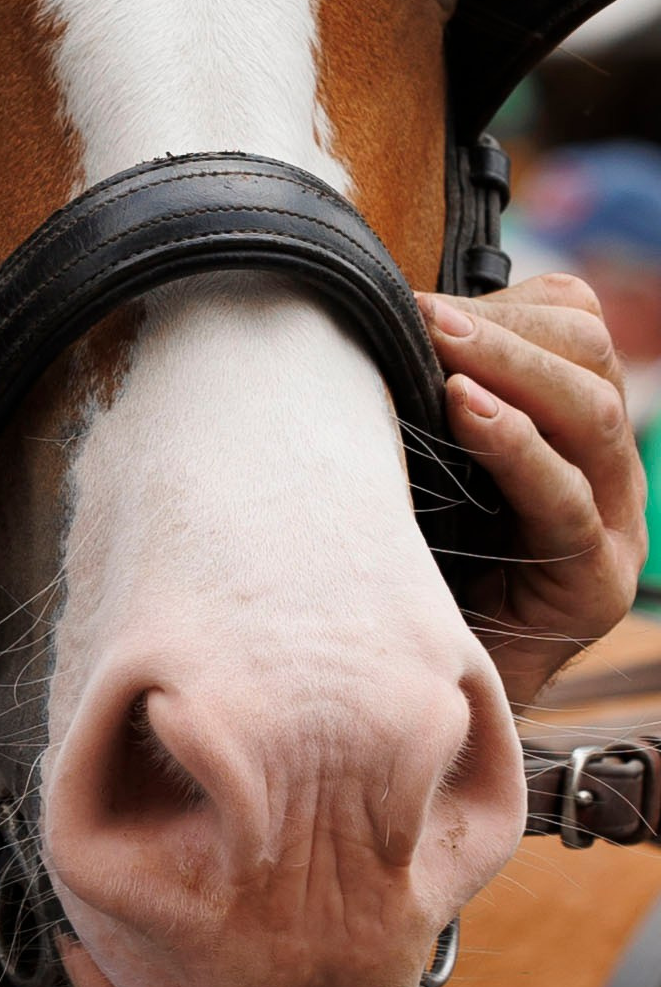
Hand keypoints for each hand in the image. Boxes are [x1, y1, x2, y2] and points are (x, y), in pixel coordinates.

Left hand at [420, 274, 645, 702]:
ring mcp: (614, 529)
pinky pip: (569, 503)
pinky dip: (520, 449)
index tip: (419, 299)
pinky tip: (470, 414)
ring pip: (594, 418)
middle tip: (425, 318)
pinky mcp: (595, 587)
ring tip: (444, 350)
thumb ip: (427, 386)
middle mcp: (607, 470)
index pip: (575, 330)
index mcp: (572, 422)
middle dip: (507, 328)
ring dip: (513, 370)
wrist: (405, 687)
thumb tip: (372, 308)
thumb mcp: (420, 453)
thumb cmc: (402, 556)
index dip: (508, 304)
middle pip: (592, 361)